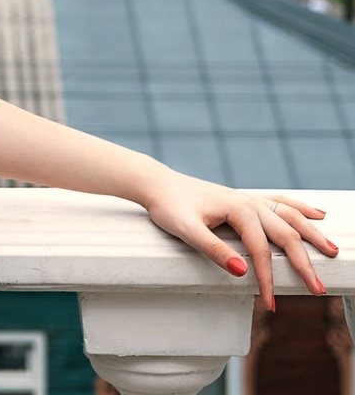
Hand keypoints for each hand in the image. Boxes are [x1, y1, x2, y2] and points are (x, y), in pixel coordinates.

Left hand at [141, 172, 337, 308]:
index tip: (270, 303)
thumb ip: (214, 251)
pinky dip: (300, 208)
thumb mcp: (187, 231)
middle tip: (318, 289)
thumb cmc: (169, 207)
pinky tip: (317, 214)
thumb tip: (243, 271)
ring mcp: (249, 199)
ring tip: (331, 251)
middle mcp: (249, 202)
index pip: (261, 251)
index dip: (268, 279)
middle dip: (303, 263)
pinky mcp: (245, 199)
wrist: (158, 185)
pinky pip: (279, 202)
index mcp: (238, 210)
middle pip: (285, 234)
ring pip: (289, 216)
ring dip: (312, 233)